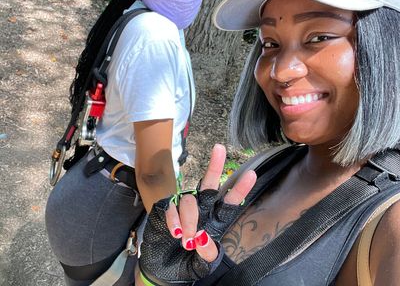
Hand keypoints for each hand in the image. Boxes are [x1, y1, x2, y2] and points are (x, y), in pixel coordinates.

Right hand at [139, 144, 256, 285]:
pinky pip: (172, 206)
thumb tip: (203, 239)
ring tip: (186, 239)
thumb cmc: (186, 263)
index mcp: (215, 220)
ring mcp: (183, 207)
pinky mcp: (166, 208)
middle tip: (220, 148)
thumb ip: (206, 255)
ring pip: (190, 199)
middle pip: (210, 184)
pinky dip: (174, 220)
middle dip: (215, 165)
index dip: (240, 189)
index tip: (252, 174)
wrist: (161, 269)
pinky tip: (175, 232)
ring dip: (190, 219)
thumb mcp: (201, 265)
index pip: (230, 202)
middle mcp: (201, 209)